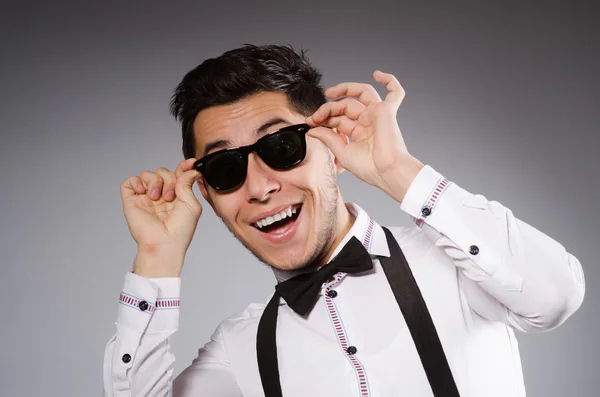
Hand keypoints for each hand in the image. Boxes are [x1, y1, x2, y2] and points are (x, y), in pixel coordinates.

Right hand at [120, 158, 202, 277]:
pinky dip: (137, 182)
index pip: (178, 175)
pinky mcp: (131, 200)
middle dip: (169, 180)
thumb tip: (191, 168)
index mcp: (176, 196)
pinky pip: (130, 181)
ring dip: (155, 182)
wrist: (164, 242)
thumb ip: (188, 184)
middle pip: (163, 171)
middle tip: (170, 197)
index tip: (190, 162)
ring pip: (148, 174)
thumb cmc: (180, 229)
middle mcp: (160, 195)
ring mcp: (145, 197)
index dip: (183, 166)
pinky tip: (144, 192)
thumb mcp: (191, 204)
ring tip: (157, 198)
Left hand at [306, 71, 423, 201]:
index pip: (339, 118)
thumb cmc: (370, 168)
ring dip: (345, 89)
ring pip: (361, 93)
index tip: (311, 122)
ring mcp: (378, 115)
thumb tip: (312, 130)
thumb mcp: (342, 152)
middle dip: (328, 109)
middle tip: (315, 117)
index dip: (324, 118)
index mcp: (359, 133)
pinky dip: (390, 81)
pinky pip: (395, 92)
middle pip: (346, 105)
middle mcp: (369, 122)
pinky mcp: (387, 111)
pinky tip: (378, 74)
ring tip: (329, 93)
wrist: (386, 172)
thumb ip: (327, 138)